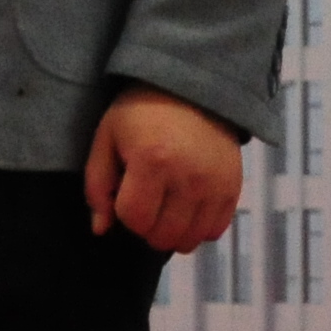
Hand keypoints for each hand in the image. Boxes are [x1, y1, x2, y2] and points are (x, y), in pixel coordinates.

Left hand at [83, 85, 244, 252]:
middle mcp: (187, 178)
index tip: (126, 191)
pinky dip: (197, 228)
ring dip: (171, 231)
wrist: (190, 90)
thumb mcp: (107, 137)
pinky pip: (214, 232)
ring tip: (165, 205)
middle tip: (146, 200)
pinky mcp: (233, 190)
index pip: (134, 218)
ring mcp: (214, 186)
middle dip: (146, 225)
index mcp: (151, 161)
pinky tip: (187, 206)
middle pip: (162, 236)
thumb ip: (97, 185)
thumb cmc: (141, 113)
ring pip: (189, 240)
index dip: (124, 212)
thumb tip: (100, 229)